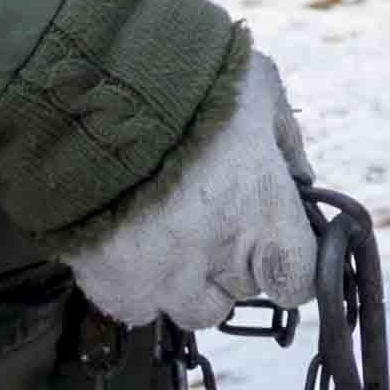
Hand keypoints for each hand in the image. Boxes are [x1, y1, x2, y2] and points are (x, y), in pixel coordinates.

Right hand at [62, 57, 317, 330]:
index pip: (299, 281)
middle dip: (235, 262)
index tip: (277, 245)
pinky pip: (134, 309)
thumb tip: (302, 179)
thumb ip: (286, 142)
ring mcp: (160, 274)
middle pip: (241, 293)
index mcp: (263, 212)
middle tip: (216, 220)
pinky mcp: (109, 281)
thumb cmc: (183, 79)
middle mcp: (216, 255)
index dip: (290, 265)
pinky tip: (132, 245)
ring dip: (189, 282)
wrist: (87, 87)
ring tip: (172, 235)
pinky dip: (138, 287)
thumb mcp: (258, 91)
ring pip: (192, 310)